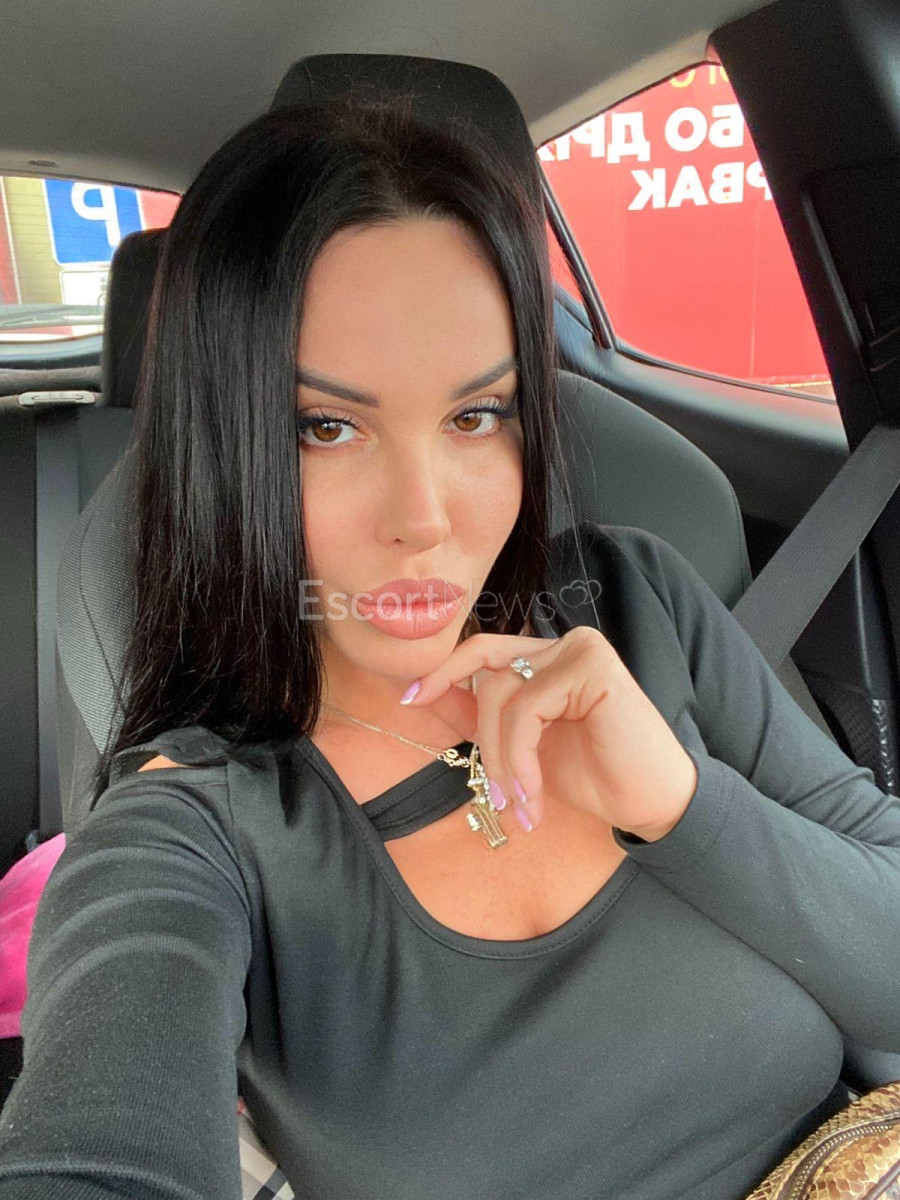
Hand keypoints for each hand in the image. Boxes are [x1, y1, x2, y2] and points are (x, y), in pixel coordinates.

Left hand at [400, 627, 697, 836]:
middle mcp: (565, 643)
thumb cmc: (596, 774)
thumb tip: (424, 694)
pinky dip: (521, 760)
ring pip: (502, 695)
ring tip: (520, 805)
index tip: (409, 699)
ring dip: (503, 760)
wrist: (652, 803)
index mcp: (550, 656)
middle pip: (487, 677)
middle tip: (496, 795)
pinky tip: (535, 797)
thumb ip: (484, 716)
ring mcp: (581, 650)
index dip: (443, 672)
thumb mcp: (525, 746)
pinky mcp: (592, 668)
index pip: (483, 651)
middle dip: (483, 741)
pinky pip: (526, 711)